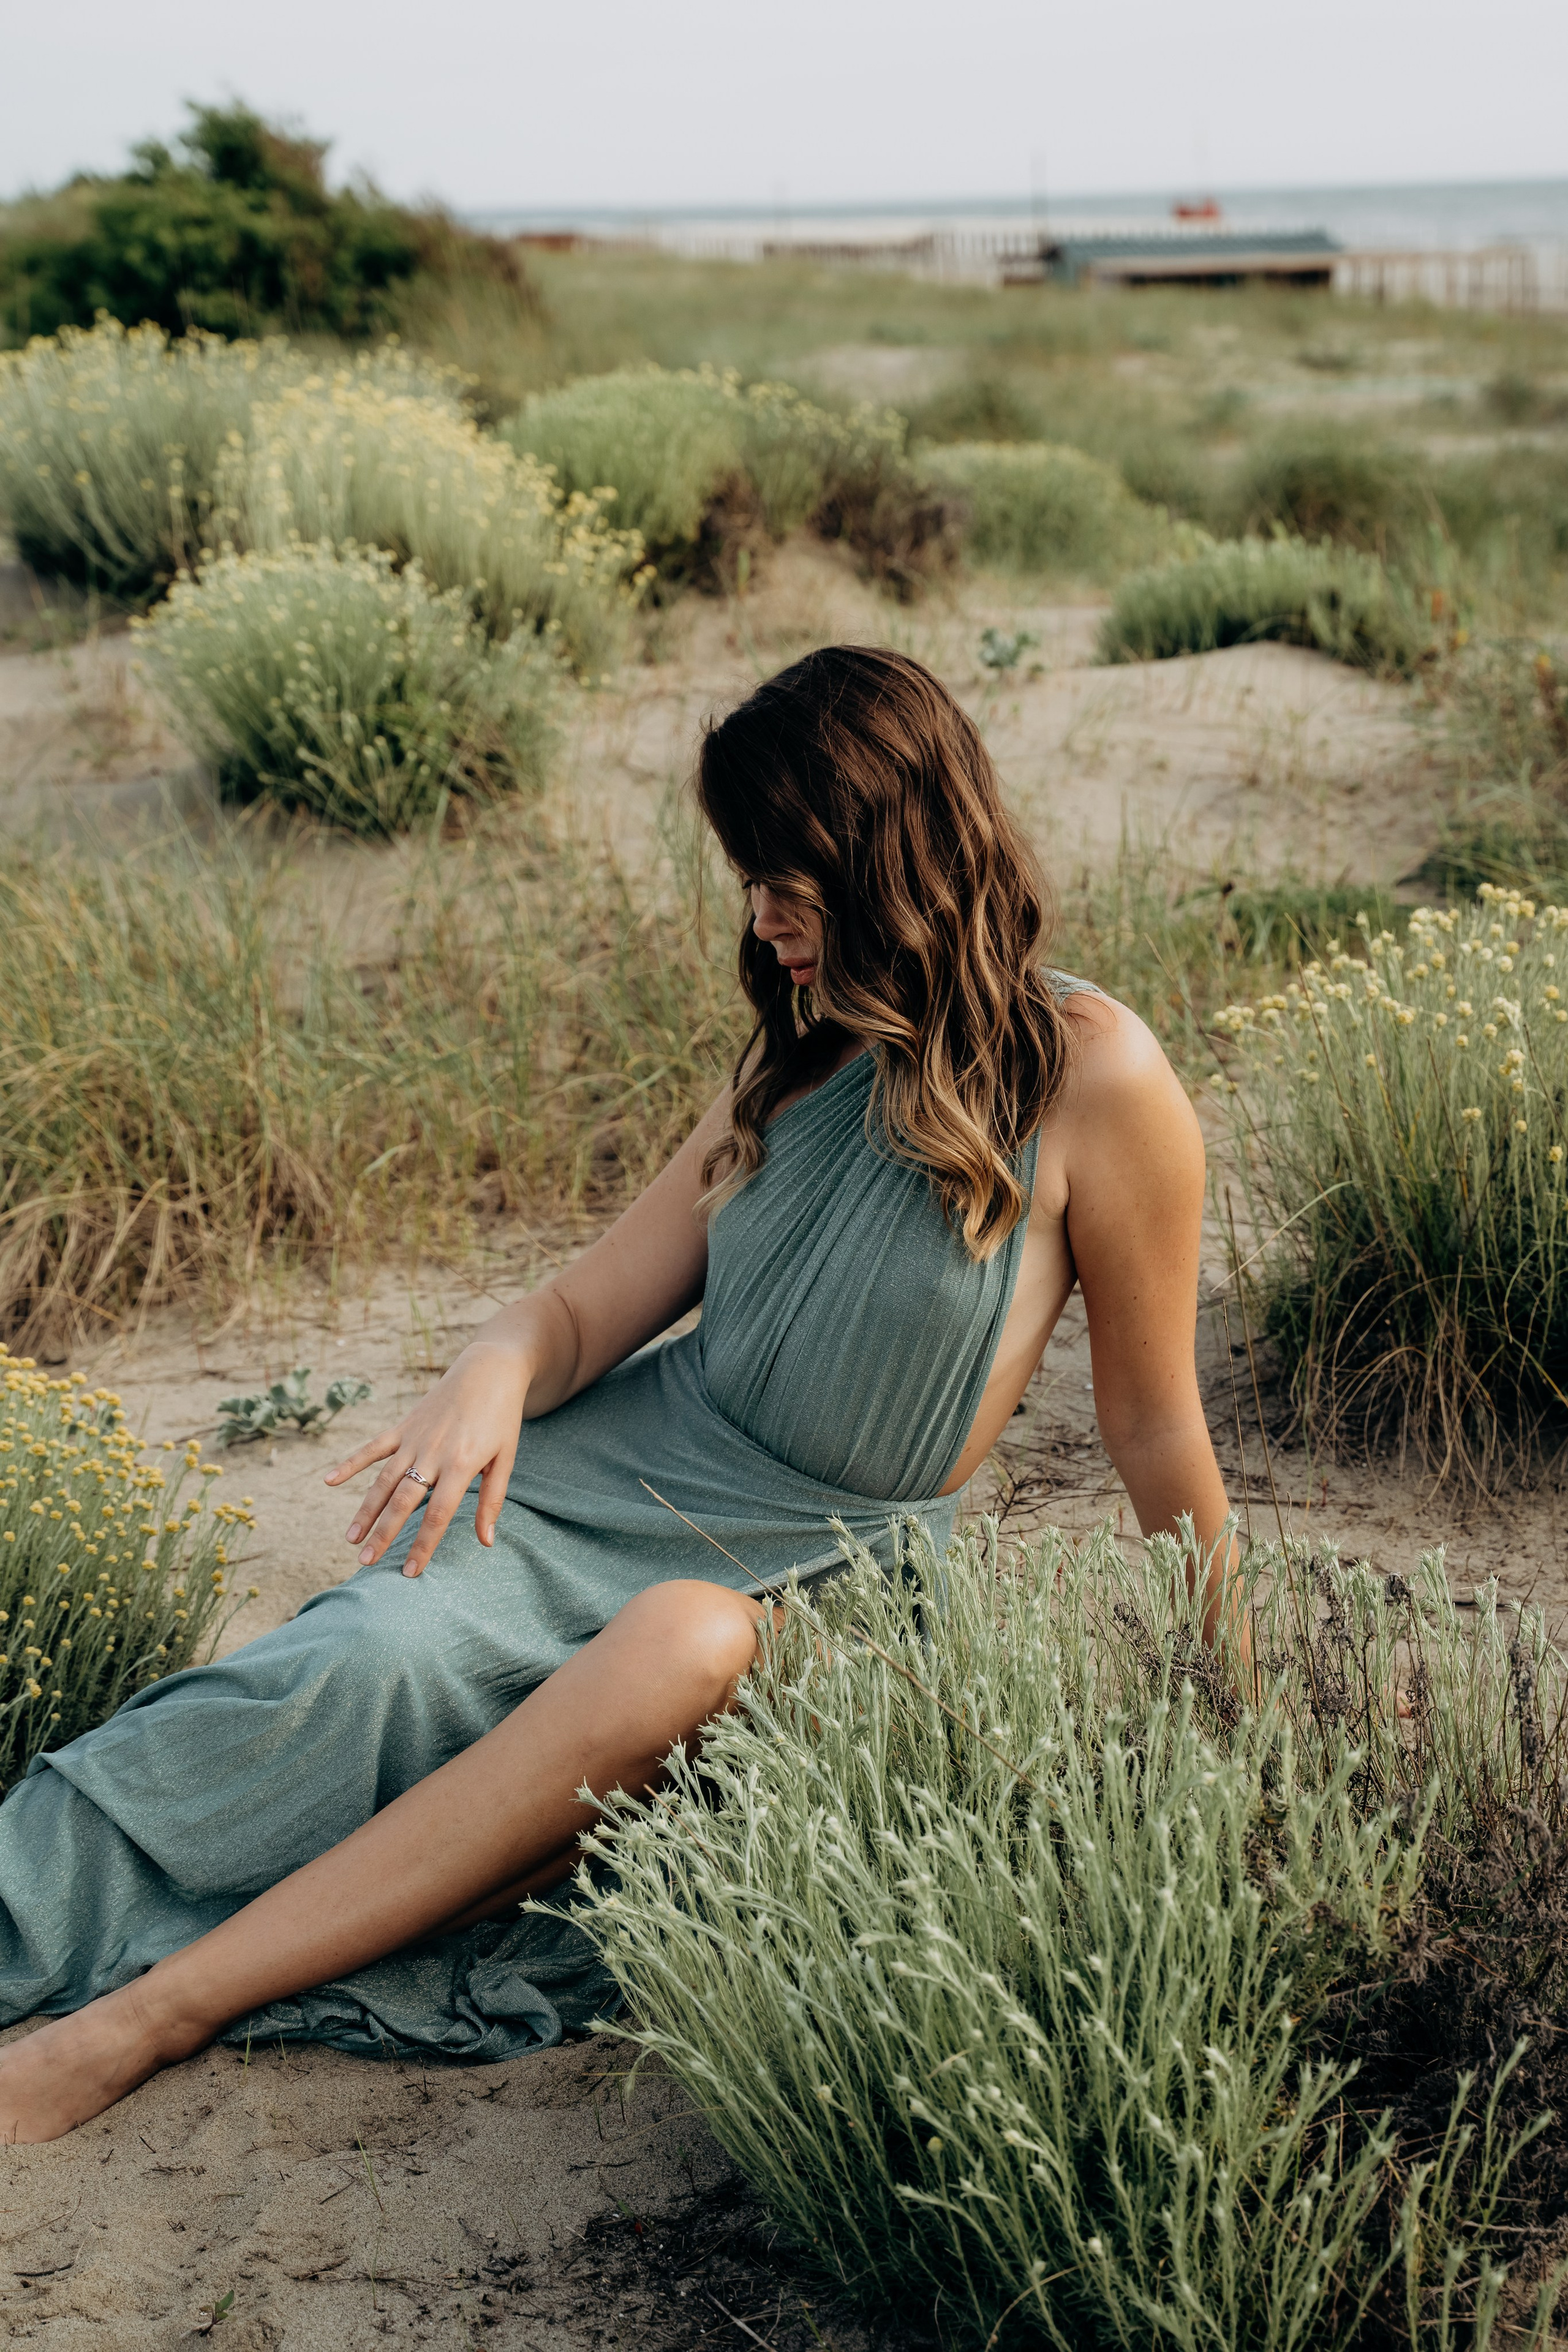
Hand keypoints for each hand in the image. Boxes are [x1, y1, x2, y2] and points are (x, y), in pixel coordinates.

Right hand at [324, 1342, 531, 1576]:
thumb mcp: (505, 1459)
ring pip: (383, 1480)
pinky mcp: (403, 1426)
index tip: (410, 1572)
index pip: (438, 1514)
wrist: (489, 1370)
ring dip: (365, 1510)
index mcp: (462, 1465)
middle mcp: (433, 1453)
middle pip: (403, 1502)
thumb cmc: (501, 1418)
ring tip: (351, 1538)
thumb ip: (493, 1500)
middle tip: (366, 1563)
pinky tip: (329, 1481)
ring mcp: (414, 1439)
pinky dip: (351, 1463)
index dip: (423, 1545)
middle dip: (383, 1534)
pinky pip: (373, 1448)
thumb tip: (486, 1542)